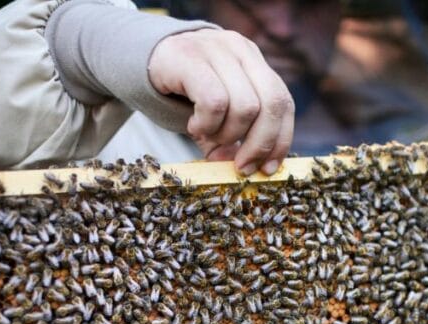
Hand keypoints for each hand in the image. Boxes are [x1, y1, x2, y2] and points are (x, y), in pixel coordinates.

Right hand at [148, 29, 294, 175]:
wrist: (143, 60)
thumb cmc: (185, 92)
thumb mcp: (215, 115)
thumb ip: (232, 138)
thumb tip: (241, 167)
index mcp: (255, 63)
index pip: (284, 102)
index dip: (281, 139)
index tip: (268, 168)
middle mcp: (242, 51)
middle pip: (273, 103)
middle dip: (260, 144)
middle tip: (240, 165)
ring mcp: (219, 50)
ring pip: (246, 106)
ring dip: (226, 135)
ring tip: (206, 135)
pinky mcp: (192, 57)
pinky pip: (215, 102)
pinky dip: (207, 124)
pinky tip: (194, 125)